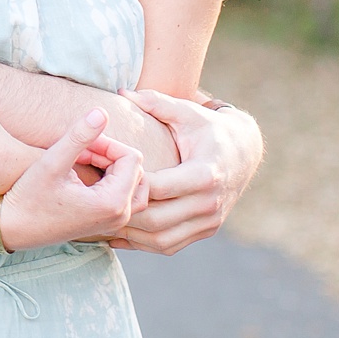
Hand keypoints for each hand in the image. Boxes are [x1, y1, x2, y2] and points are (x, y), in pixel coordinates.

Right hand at [0, 109, 147, 251]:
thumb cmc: (29, 197)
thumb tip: (102, 112)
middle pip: (136, 169)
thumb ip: (79, 136)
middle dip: (111, 154)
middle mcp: (120, 216)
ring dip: (112, 166)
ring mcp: (115, 223)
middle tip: (80, 151)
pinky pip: (124, 195)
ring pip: (133, 182)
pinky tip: (83, 174)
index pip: (132, 158)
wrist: (13, 228)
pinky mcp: (107, 223)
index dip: (108, 143)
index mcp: (112, 203)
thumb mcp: (52, 163)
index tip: (81, 144)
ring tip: (82, 160)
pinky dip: (110, 179)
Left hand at [110, 88, 262, 255]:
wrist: (244, 152)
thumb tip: (123, 92)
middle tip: (94, 203)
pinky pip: (170, 245)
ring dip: (130, 234)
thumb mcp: (187, 112)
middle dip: (124, 213)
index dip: (130, 184)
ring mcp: (210, 221)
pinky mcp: (206, 230)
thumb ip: (157, 102)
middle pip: (157, 219)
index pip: (159, 188)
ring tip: (101, 220)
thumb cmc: (209, 128)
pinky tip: (120, 233)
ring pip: (161, 239)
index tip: (105, 175)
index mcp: (205, 174)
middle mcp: (210, 203)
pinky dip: (143, 243)